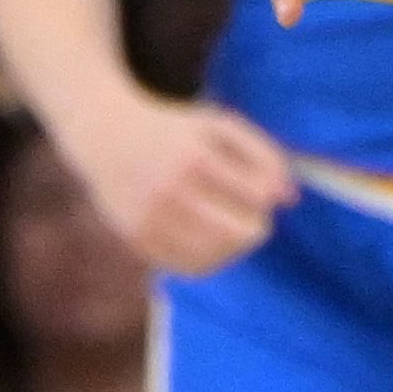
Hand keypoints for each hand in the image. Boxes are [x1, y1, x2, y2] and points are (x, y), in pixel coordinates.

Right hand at [64, 94, 294, 274]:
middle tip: (249, 216)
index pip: (259, 195)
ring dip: (235, 245)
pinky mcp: (135, 236)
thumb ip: (263, 153)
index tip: (254, 187)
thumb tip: (290, 199)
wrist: (102, 133)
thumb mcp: (217, 124)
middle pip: (244, 231)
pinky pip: (189, 266)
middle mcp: (168, 188)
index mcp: (193, 155)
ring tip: (229, 228)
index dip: (266, 193)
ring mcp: (149, 215)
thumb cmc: (173, 129)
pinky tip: (206, 240)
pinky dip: (208, 259)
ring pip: (218, 253)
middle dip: (257, 225)